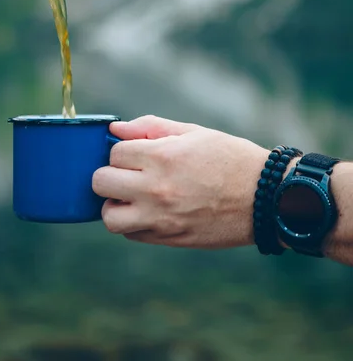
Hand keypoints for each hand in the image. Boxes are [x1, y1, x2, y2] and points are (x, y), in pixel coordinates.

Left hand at [92, 115, 268, 248]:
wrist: (265, 197)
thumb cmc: (230, 158)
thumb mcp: (194, 133)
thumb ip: (151, 127)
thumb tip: (115, 129)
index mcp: (162, 157)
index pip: (114, 153)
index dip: (122, 150)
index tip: (135, 152)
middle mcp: (156, 189)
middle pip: (101, 182)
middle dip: (110, 174)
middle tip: (127, 172)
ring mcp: (161, 218)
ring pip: (109, 217)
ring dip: (114, 204)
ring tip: (130, 196)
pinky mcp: (169, 238)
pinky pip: (131, 234)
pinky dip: (132, 223)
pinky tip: (148, 211)